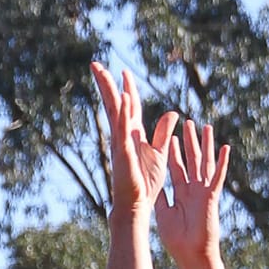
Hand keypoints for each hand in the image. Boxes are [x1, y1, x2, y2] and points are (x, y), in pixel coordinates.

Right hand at [92, 63, 175, 225]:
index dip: (128, 88)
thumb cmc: (145, 182)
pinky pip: (124, 130)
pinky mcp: (124, 153)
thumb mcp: (160, 153)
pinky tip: (124, 98)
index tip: (124, 72)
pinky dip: (124, 114)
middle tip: (95, 64)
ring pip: (115, 111)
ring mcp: (121, 142)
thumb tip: (173, 113)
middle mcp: (124, 134)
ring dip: (109, 91)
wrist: (136, 204)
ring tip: (102, 72)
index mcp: (134, 134)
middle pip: (115, 103)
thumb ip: (164, 133)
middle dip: (106, 83)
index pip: (130, 105)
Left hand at [153, 117, 229, 268]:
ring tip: (206, 127)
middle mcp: (193, 189)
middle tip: (188, 123)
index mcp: (181, 193)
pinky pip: (217, 177)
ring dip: (206, 145)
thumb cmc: (177, 239)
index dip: (174, 152)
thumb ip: (160, 197)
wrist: (190, 253)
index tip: (171, 137)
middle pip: (192, 160)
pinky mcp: (211, 197)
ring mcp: (203, 192)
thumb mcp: (163, 213)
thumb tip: (151, 185)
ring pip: (205, 163)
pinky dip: (222, 163)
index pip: (177, 167)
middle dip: (189, 142)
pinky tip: (225, 148)